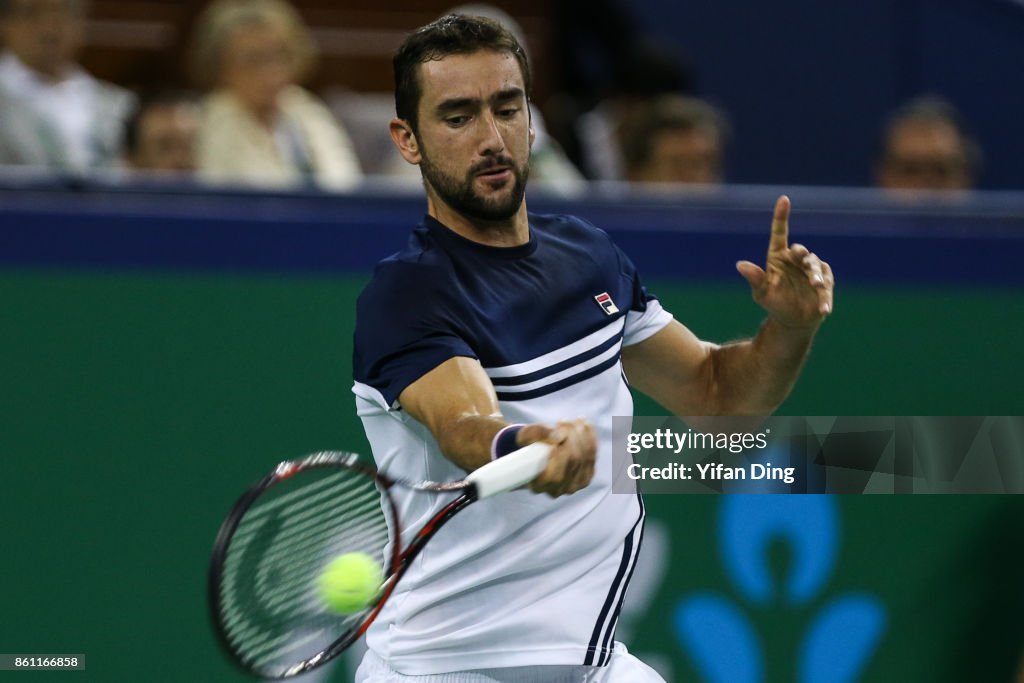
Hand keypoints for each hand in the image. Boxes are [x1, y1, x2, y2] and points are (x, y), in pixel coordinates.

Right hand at [517, 419, 596, 496]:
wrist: (536, 454)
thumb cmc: (528, 446)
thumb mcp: (524, 436)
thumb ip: (537, 433)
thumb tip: (559, 436)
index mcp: (539, 486)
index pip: (554, 475)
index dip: (559, 454)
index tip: (557, 434)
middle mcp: (558, 490)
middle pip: (573, 461)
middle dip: (570, 436)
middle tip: (562, 421)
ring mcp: (574, 486)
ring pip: (585, 458)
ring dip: (581, 435)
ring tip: (573, 421)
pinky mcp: (586, 477)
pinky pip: (592, 455)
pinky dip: (590, 438)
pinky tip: (584, 425)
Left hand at [736, 195, 833, 328]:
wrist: (792, 320)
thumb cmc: (774, 303)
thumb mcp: (762, 292)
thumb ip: (755, 278)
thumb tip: (740, 265)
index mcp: (778, 256)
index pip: (780, 233)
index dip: (781, 216)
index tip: (784, 199)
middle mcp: (796, 259)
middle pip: (802, 251)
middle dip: (803, 255)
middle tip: (803, 258)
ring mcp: (812, 270)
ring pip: (816, 267)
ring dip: (817, 276)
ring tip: (816, 286)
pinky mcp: (826, 282)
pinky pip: (826, 286)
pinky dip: (825, 297)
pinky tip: (823, 309)